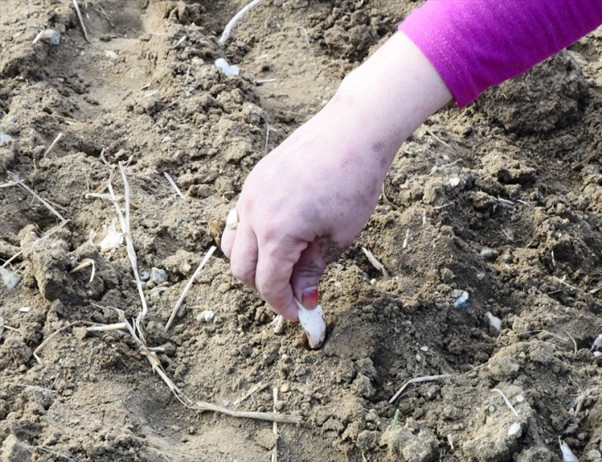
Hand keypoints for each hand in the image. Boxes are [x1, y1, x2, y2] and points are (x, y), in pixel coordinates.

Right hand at [221, 33, 451, 319]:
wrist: (353, 131)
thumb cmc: (354, 183)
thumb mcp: (339, 236)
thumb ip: (313, 269)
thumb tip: (303, 297)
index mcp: (276, 232)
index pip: (267, 283)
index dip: (282, 305)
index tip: (298, 315)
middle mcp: (254, 213)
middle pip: (241, 268)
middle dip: (264, 288)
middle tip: (293, 294)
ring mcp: (250, 193)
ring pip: (233, 243)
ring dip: (252, 263)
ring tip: (285, 266)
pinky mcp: (255, 179)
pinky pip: (240, 218)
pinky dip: (252, 237)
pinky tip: (283, 236)